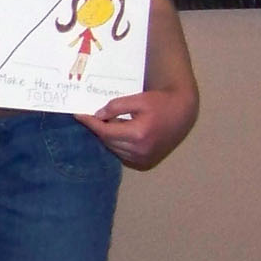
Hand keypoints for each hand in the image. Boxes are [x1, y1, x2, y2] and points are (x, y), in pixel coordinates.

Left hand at [76, 86, 195, 171]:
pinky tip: (118, 132)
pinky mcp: (146, 161)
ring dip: (107, 137)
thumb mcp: (138, 99)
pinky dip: (117, 143)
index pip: (105, 131)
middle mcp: (140, 150)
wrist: (183, 112)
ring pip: (114, 149)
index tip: (78, 115)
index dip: (90, 123)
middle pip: (108, 141)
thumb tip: (97, 115)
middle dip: (98, 128)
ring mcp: (143, 158)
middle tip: (92, 116)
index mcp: (138, 134)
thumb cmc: (161, 102)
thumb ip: (116, 106)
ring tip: (107, 123)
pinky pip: (123, 153)